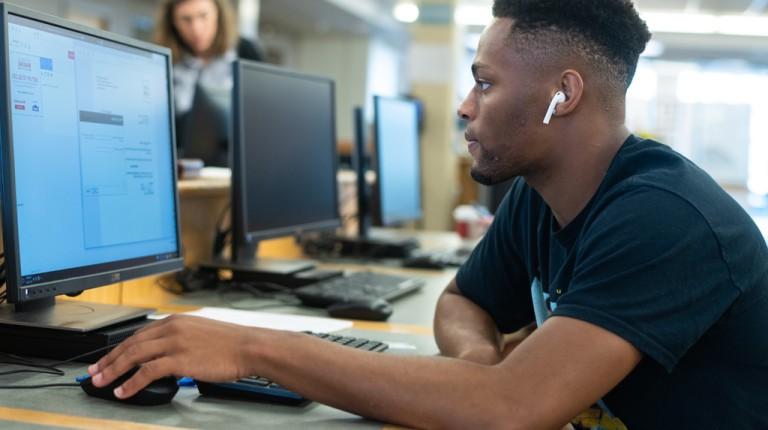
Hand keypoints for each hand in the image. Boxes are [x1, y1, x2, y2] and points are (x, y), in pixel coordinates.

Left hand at [88, 315, 258, 398]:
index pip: (138, 335)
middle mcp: (171, 328)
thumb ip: (179, 338)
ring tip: (100, 383)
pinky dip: (131, 382)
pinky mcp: (180, 359)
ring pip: (133, 356)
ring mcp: (174, 343)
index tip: (106, 359)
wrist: (248, 347)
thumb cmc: (230, 343)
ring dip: (113, 371)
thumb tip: (165, 352)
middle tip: (94, 372)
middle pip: (130, 344)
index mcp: (175, 321)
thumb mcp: (200, 332)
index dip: (118, 349)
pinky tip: (123, 391)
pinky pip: (147, 371)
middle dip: (108, 360)